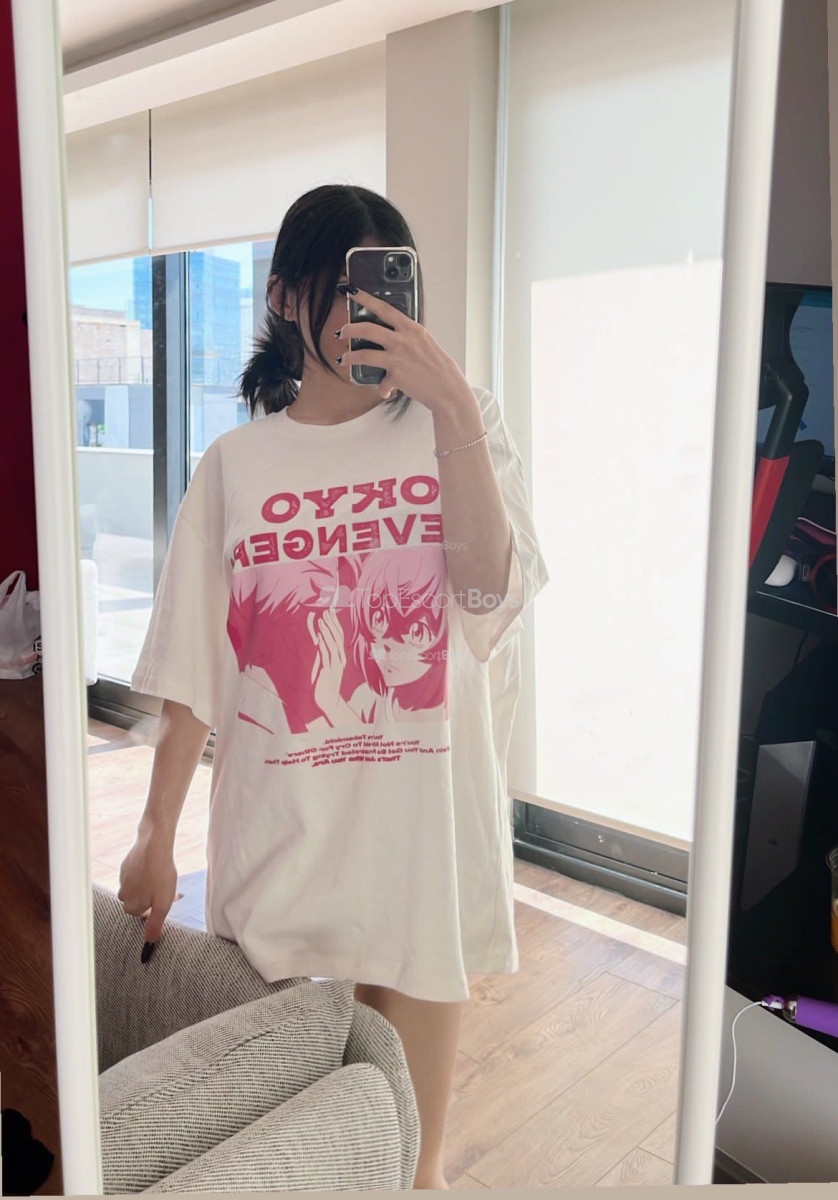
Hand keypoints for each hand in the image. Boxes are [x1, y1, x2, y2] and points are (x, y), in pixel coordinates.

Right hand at [118, 830, 177, 957]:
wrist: (154, 844)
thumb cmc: (160, 875)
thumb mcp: (163, 905)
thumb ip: (154, 926)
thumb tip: (147, 948)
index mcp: (130, 906)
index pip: (141, 915)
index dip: (154, 908)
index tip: (164, 899)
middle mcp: (122, 894)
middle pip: (138, 902)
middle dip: (151, 897)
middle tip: (166, 888)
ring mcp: (123, 878)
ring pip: (137, 888)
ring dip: (149, 885)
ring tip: (163, 876)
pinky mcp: (126, 865)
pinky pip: (137, 874)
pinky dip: (146, 872)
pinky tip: (155, 866)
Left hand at [308, 607, 346, 724]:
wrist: (328, 700)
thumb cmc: (325, 682)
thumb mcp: (323, 664)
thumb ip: (322, 651)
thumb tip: (319, 637)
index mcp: (340, 656)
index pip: (339, 635)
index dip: (335, 623)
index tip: (330, 610)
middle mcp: (340, 658)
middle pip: (338, 637)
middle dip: (331, 623)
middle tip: (326, 610)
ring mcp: (336, 664)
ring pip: (333, 644)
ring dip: (327, 630)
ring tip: (322, 619)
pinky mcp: (329, 670)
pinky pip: (327, 654)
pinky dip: (323, 644)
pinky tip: (319, 636)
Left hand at [335, 287, 473, 414]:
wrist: (448, 388)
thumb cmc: (437, 366)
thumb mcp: (424, 342)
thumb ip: (407, 336)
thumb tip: (389, 336)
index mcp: (411, 328)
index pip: (384, 308)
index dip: (365, 298)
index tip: (352, 292)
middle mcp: (402, 340)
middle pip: (367, 329)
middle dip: (350, 329)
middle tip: (342, 332)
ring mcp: (397, 358)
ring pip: (363, 354)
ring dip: (349, 357)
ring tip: (343, 359)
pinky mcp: (395, 376)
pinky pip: (381, 383)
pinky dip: (383, 388)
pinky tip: (385, 390)